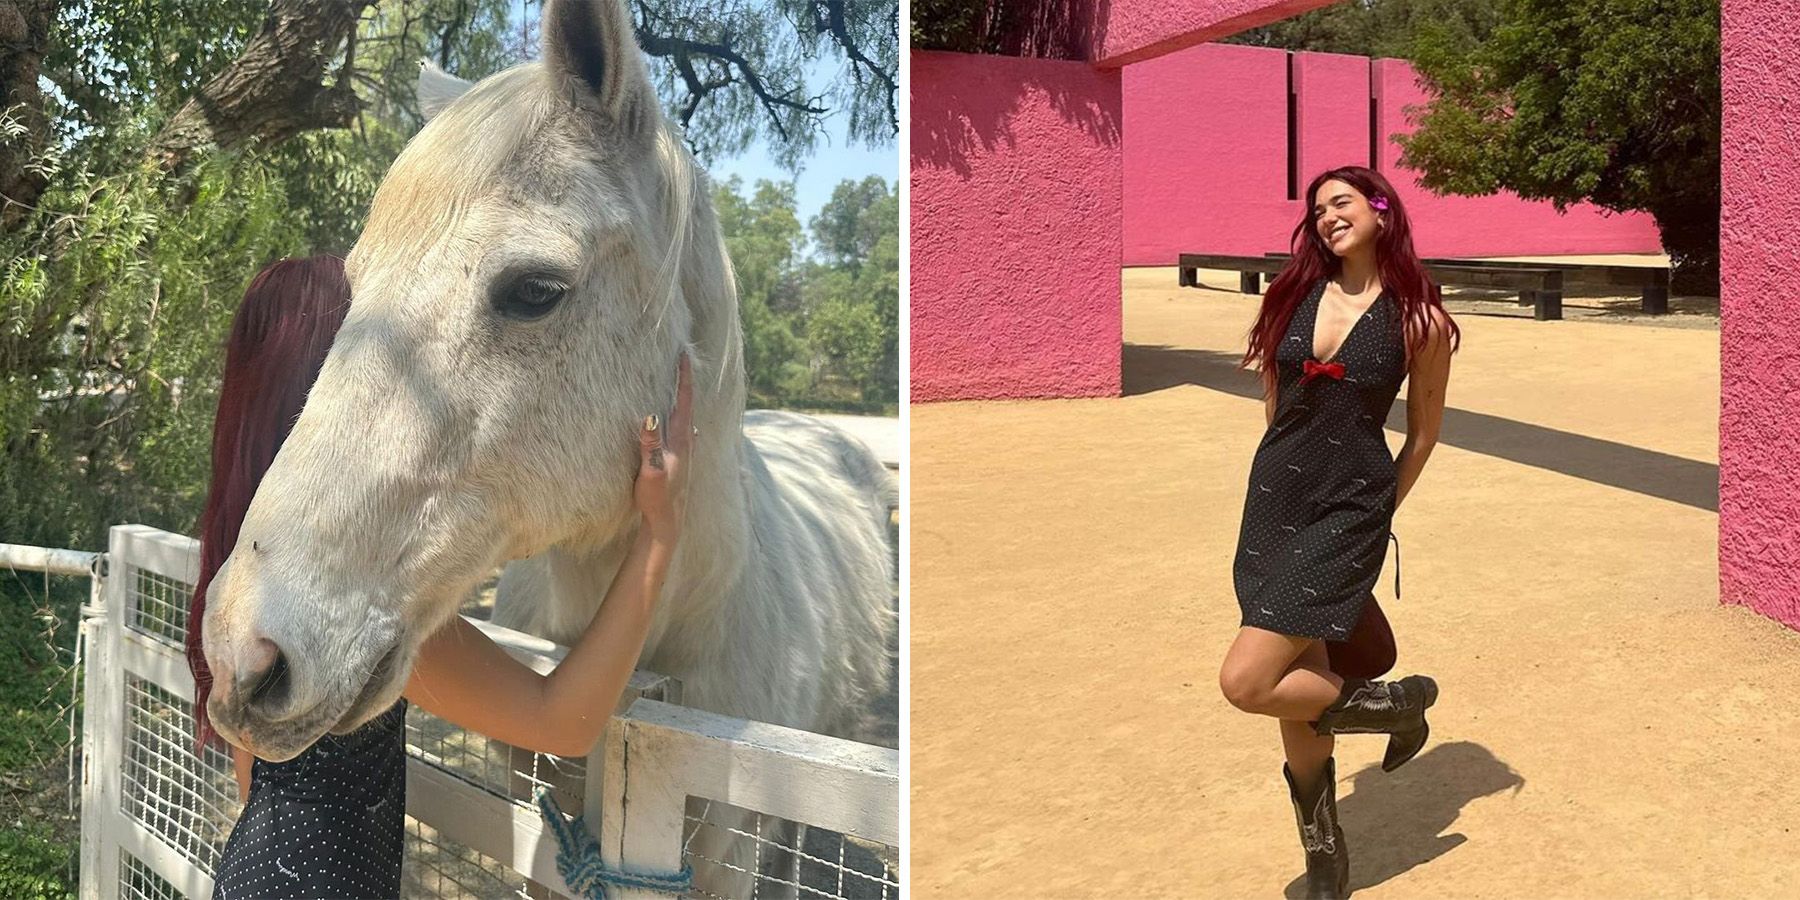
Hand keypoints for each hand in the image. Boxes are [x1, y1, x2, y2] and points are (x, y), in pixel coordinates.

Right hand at [634, 352, 693, 543]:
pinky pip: (682, 429)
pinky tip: (682, 421)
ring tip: (680, 382)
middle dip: (685, 381)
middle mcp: (687, 443)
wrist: (667, 522)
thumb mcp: (651, 471)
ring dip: (684, 398)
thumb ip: (650, 445)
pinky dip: (680, 415)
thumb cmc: (657, 498)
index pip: (684, 401)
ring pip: (686, 417)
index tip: (684, 355)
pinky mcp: (680, 459)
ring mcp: (685, 451)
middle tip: (682, 359)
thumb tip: (650, 416)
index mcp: (681, 441)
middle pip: (688, 405)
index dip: (684, 378)